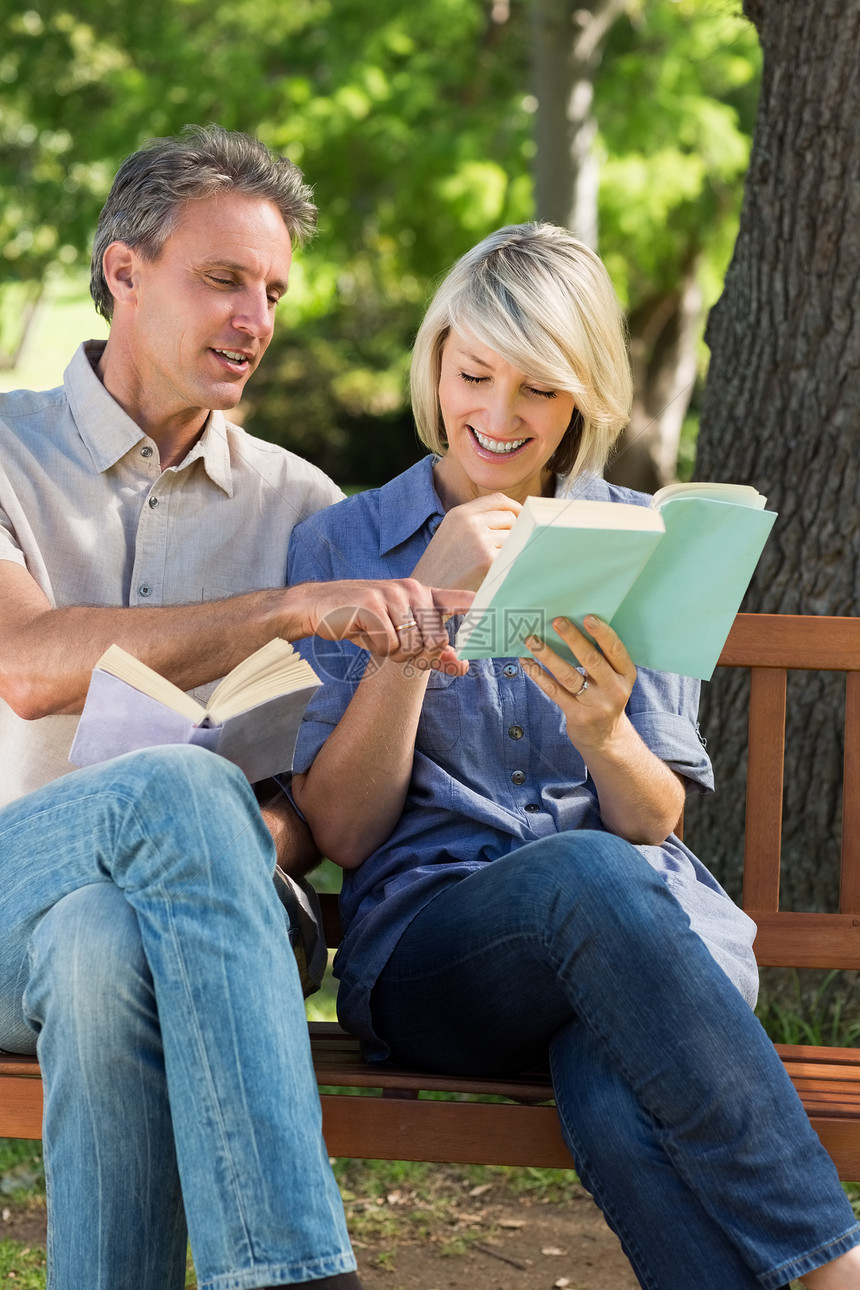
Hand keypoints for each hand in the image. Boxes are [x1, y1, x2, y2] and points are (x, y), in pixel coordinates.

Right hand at [293, 578, 474, 673]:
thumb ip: (434, 652)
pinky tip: (364, 632)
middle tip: (393, 645)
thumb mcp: (401, 636)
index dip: (484, 610)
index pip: (463, 600)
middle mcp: (413, 589)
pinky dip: (377, 647)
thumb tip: (464, 668)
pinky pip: (389, 644)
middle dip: (416, 655)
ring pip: (413, 645)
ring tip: (376, 635)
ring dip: (394, 652)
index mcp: (424, 594)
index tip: (505, 615)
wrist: (320, 608)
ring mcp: (393, 594)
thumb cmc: (363, 621)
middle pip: (436, 641)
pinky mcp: (373, 604)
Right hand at [411, 493, 521, 590]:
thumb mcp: (452, 533)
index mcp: (460, 513)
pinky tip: (495, 573)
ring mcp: (479, 540)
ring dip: (510, 550)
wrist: (428, 592)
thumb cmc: (442, 567)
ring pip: (514, 537)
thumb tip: (514, 518)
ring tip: (494, 564)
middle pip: (510, 518)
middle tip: (504, 550)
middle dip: (514, 532)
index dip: (514, 508)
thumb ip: (477, 521)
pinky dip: (508, 563)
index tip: (522, 518)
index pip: (498, 500)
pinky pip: (511, 555)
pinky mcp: (488, 559)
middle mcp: (470, 522)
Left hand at [520, 615, 636, 754]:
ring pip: (568, 675)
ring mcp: (595, 704)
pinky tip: (527, 662)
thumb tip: (571, 628)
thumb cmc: (606, 698)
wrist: (606, 739)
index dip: (602, 633)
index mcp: (626, 675)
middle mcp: (614, 689)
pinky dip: (538, 674)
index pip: (616, 650)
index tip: (587, 617)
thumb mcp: (614, 680)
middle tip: (557, 621)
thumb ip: (602, 659)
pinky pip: (554, 690)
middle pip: (591, 660)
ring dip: (548, 655)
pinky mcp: (577, 714)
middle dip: (573, 638)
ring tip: (532, 640)